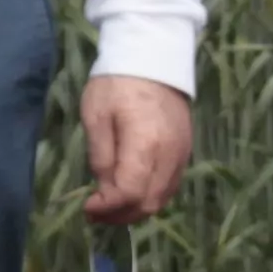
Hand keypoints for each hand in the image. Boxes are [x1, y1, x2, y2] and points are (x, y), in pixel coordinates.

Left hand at [83, 77, 195, 224]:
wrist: (152, 56)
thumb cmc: (117, 84)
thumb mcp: (96, 117)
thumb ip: (101, 157)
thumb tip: (104, 190)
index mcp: (145, 144)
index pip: (129, 193)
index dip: (107, 208)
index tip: (87, 206)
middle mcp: (169, 155)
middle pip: (148, 203)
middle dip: (120, 215)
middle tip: (95, 213)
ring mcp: (181, 154)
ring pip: (162, 199)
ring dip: (135, 210)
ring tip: (110, 207)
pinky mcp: (185, 151)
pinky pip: (170, 186)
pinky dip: (150, 197)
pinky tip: (130, 193)